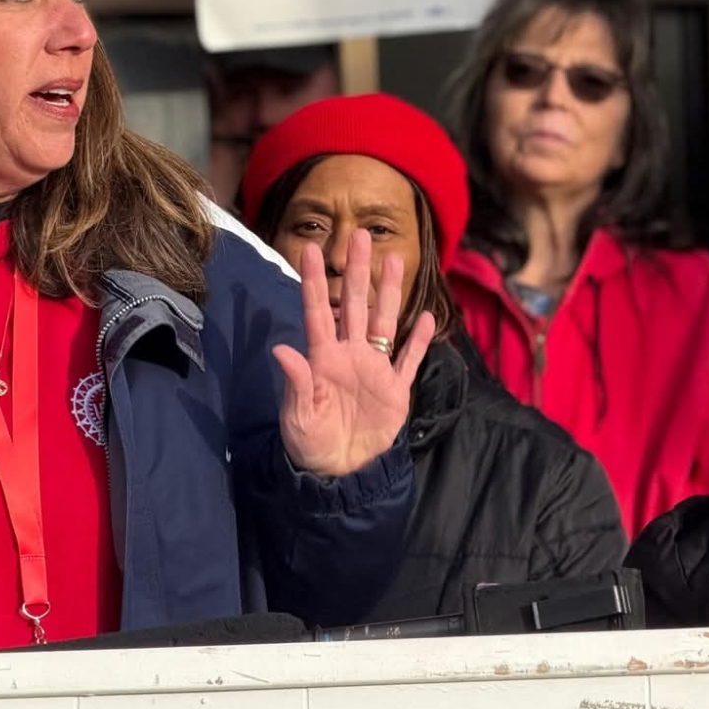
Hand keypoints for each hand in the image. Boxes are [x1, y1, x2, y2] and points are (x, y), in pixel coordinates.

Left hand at [272, 230, 434, 477]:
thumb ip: (297, 383)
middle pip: (356, 305)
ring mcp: (374, 370)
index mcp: (323, 359)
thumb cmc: (310, 444)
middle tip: (360, 234)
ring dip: (390, 292)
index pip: (318, 312)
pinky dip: (418, 340)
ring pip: (385, 322)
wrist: (340, 474)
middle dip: (358, 271)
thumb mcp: (299, 417)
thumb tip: (282, 349)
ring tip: (395, 260)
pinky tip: (427, 316)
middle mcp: (349, 355)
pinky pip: (408, 360)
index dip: (315, 281)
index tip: (310, 248)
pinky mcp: (396, 390)